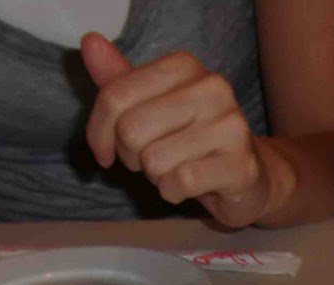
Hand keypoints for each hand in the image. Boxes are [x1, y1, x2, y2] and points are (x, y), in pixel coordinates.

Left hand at [80, 33, 275, 227]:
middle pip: (131, 130)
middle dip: (131, 156)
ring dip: (155, 176)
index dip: (99, 133)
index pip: (115, 96)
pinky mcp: (239, 165)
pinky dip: (173, 192)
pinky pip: (180, 182)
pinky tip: (188, 186)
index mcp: (184, 66)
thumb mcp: (149, 108)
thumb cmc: (187, 141)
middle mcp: (211, 87)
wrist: (244, 175)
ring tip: (175, 168)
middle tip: (150, 159)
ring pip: (155, 160)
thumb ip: (118, 81)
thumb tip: (90, 43)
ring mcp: (230, 125)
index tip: (106, 151)